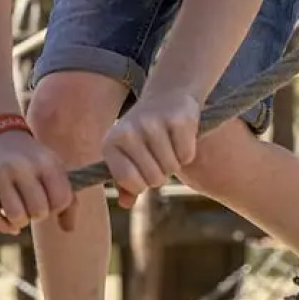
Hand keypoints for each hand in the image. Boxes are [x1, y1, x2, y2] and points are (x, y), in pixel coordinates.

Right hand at [0, 131, 75, 235]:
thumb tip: (68, 230)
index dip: (57, 207)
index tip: (49, 200)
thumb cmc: (32, 161)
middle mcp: (20, 165)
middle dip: (37, 214)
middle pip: (38, 211)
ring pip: (15, 215)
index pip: (61, 200)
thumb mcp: (54, 170)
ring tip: (20, 213)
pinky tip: (9, 224)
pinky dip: (3, 225)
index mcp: (44, 161)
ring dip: (20, 222)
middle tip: (32, 206)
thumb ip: (68, 200)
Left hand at [101, 93, 200, 208]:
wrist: (166, 96)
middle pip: (154, 179)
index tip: (142, 172)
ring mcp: (152, 124)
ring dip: (174, 162)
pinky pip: (187, 156)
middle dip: (160, 173)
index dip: (141, 184)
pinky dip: (187, 152)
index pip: (129, 181)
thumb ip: (125, 183)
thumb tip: (126, 204)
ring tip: (167, 144)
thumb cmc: (143, 135)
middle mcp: (128, 132)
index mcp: (111, 143)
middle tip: (158, 154)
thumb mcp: (128, 156)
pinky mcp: (177, 120)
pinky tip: (179, 136)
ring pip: (172, 168)